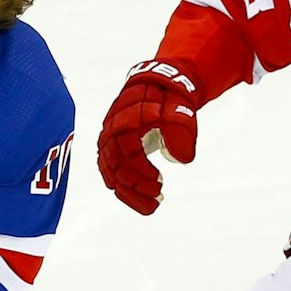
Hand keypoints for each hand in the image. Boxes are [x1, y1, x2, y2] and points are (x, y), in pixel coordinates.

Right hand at [97, 60, 200, 214]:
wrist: (158, 85)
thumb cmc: (170, 98)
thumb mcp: (180, 109)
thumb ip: (180, 131)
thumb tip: (181, 160)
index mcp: (125, 118)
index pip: (126, 153)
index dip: (141, 172)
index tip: (160, 183)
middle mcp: (111, 130)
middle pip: (115, 167)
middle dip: (135, 188)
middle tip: (158, 199)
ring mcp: (109, 139)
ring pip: (110, 173)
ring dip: (129, 192)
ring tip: (151, 206)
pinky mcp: (111, 147)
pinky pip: (111, 171)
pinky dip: (124, 186)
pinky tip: (139, 196)